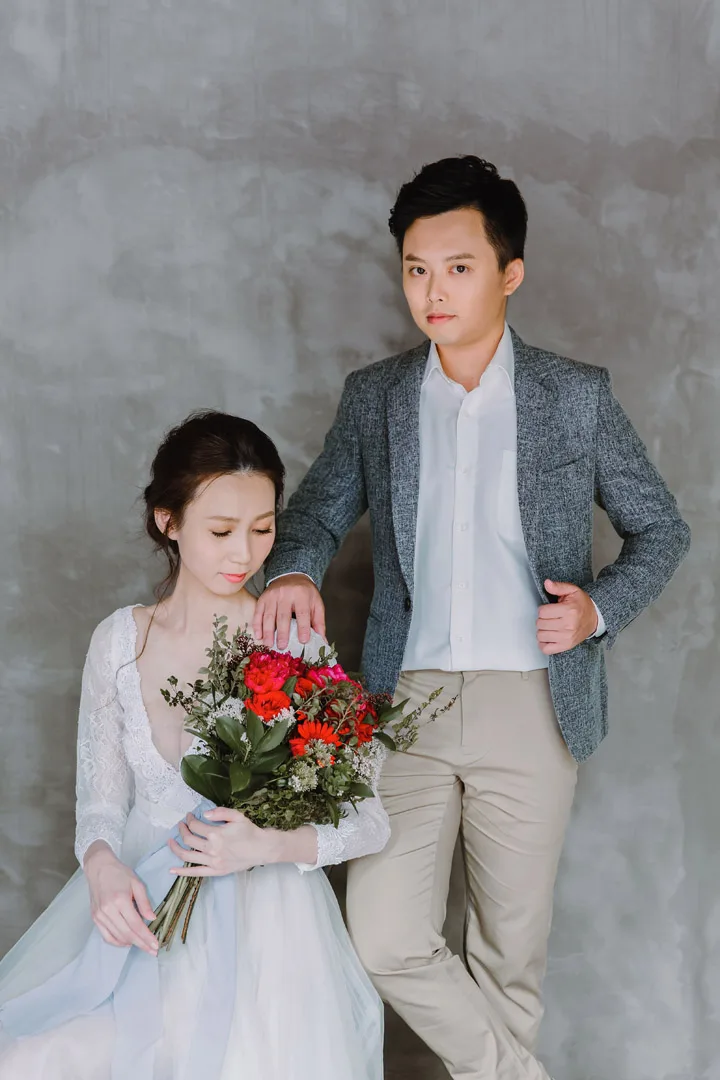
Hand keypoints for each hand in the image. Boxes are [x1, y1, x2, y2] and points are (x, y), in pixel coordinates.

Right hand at [83, 842, 157, 954]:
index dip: (146, 936)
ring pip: (117, 937)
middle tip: (153, 951)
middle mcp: (108, 910)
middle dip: (141, 944)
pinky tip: (127, 942)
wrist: (99, 867)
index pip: (136, 924)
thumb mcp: (136, 883)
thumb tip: (152, 918)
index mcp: (120, 900)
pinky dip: (117, 942)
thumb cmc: (119, 873)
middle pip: (127, 933)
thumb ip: (144, 902)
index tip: (156, 945)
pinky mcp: (95, 918)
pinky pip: (106, 935)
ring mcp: (100, 915)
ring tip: (143, 946)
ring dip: (131, 944)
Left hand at [168, 809, 318, 874]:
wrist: (261, 849)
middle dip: (181, 830)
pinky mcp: (215, 871)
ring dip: (176, 848)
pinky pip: (195, 873)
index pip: (195, 826)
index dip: (189, 819)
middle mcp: (211, 849)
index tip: (189, 816)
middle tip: (181, 825)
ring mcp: (212, 862)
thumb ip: (220, 812)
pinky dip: (182, 872)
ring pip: (187, 856)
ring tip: (171, 842)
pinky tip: (171, 870)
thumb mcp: (237, 816)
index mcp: (216, 834)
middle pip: (188, 839)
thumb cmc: (249, 831)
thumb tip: (205, 814)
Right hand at [253, 574, 324, 648]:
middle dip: (282, 632)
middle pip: (283, 615)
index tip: (303, 641)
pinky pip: (258, 613)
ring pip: (269, 615)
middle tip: (282, 646)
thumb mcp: (316, 604)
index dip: (303, 627)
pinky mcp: (262, 598)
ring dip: (268, 632)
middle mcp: (286, 594)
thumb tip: (322, 641)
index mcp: (302, 595)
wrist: (291, 575)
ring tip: (269, 645)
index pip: (302, 613)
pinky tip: (259, 636)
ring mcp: (272, 596)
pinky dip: (257, 625)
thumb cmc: (305, 593)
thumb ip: (319, 622)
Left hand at [536, 579, 597, 654]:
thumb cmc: (582, 604)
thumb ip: (558, 587)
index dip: (543, 609)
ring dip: (542, 630)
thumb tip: (547, 583)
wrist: (594, 618)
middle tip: (550, 617)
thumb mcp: (572, 590)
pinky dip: (543, 643)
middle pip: (540, 624)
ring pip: (541, 635)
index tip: (549, 609)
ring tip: (549, 626)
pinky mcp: (566, 646)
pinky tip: (548, 636)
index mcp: (569, 610)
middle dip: (542, 619)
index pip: (542, 612)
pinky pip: (546, 649)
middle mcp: (568, 625)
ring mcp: (567, 637)